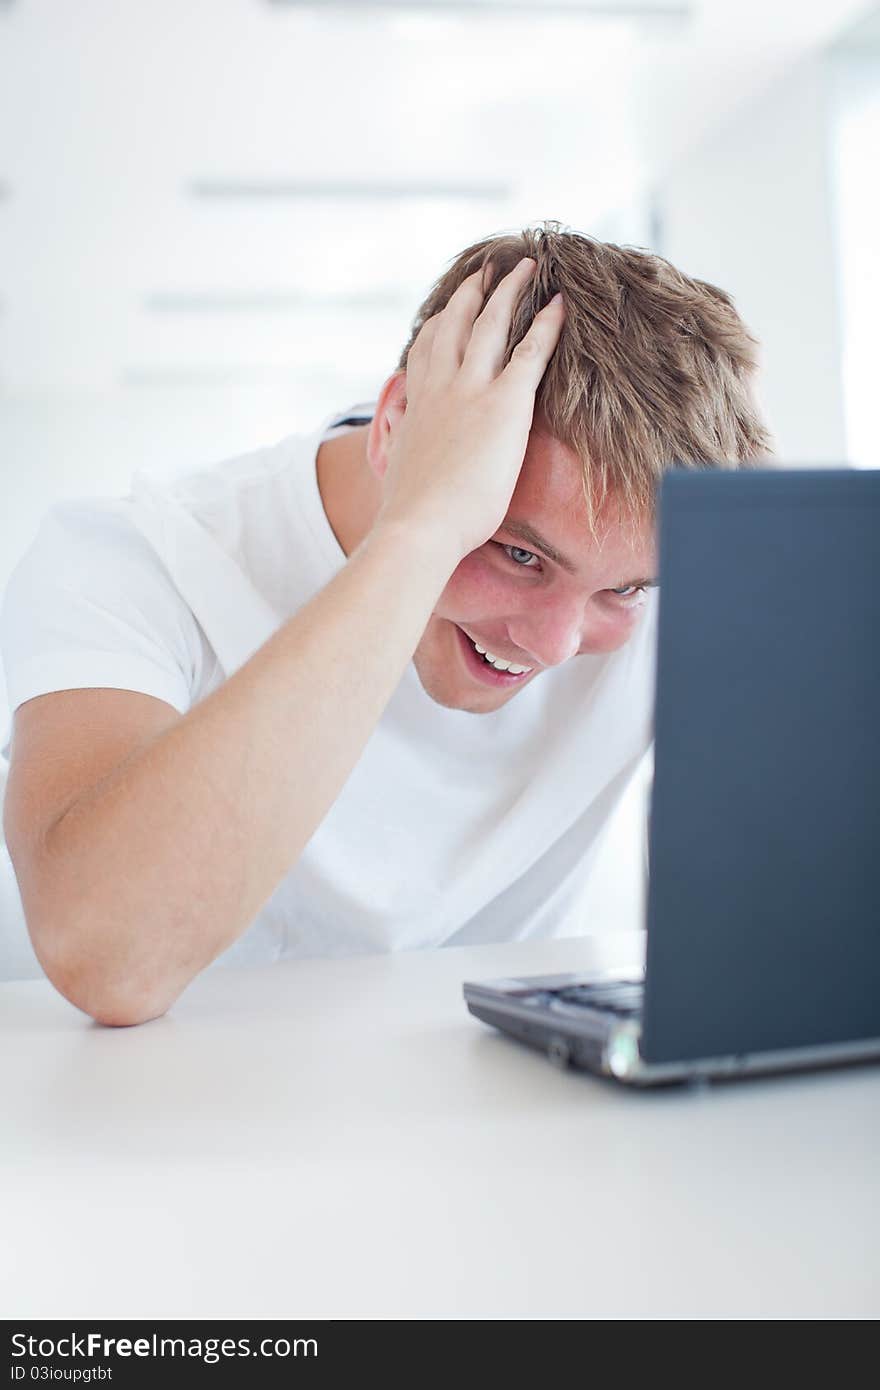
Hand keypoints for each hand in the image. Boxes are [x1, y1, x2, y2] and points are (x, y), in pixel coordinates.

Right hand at [376, 257, 564, 562]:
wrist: (420, 524)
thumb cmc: (412, 514)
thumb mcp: (399, 471)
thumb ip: (404, 451)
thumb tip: (397, 455)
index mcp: (417, 404)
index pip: (426, 350)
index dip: (439, 324)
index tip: (447, 308)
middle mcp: (440, 386)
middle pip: (457, 323)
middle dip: (474, 292)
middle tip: (488, 270)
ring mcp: (471, 390)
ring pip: (493, 324)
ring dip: (510, 291)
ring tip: (527, 269)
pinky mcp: (505, 403)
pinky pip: (531, 351)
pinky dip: (546, 324)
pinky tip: (560, 304)